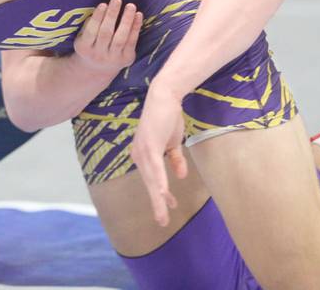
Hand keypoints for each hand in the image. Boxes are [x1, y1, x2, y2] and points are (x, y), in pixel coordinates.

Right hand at [73, 0, 141, 75]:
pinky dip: (136, 28)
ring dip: (126, 20)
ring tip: (130, 6)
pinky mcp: (126, 59)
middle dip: (112, 15)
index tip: (103, 4)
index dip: (97, 18)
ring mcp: (113, 59)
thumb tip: (102, 7)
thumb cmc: (90, 45)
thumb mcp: (83, 37)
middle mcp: (98, 55)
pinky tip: (138, 15)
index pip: (91, 31)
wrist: (98, 70)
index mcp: (84, 48)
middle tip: (117, 0)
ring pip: (120, 38)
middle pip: (106, 34)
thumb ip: (89, 25)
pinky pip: (132, 42)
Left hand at [130, 85, 187, 226]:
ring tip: (163, 215)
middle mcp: (138, 154)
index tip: (169, 207)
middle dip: (157, 203)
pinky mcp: (149, 145)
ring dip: (158, 198)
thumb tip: (181, 176)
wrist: (166, 97)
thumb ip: (175, 159)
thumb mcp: (173, 142)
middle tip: (162, 222)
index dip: (160, 194)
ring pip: (152, 179)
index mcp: (143, 155)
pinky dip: (159, 181)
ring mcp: (142, 150)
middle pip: (149, 183)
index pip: (152, 179)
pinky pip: (155, 167)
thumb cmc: (168, 117)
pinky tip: (162, 194)